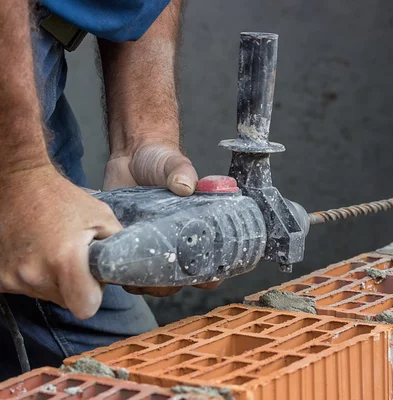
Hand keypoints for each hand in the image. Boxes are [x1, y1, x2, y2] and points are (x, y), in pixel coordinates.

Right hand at [0, 164, 121, 318]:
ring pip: (45, 295)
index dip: (92, 294)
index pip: (85, 307)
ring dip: (53, 279)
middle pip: (66, 301)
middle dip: (74, 284)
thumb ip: (118, 247)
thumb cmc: (63, 199)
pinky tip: (36, 252)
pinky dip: (33, 275)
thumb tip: (125, 268)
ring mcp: (11, 277)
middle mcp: (34, 274)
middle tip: (74, 257)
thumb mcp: (103, 217)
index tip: (91, 278)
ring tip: (53, 250)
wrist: (19, 184)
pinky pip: (25, 287)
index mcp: (64, 261)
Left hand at [103, 139, 221, 295]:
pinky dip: (122, 275)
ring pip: (151, 282)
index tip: (205, 277)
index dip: (211, 276)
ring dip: (145, 285)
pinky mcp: (127, 247)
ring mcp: (150, 248)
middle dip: (170, 285)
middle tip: (159, 276)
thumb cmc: (162, 161)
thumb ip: (182, 173)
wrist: (132, 155)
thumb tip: (185, 186)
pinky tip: (117, 269)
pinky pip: (126, 272)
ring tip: (135, 275)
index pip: (212, 264)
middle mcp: (175, 244)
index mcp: (196, 231)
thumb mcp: (176, 165)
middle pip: (178, 281)